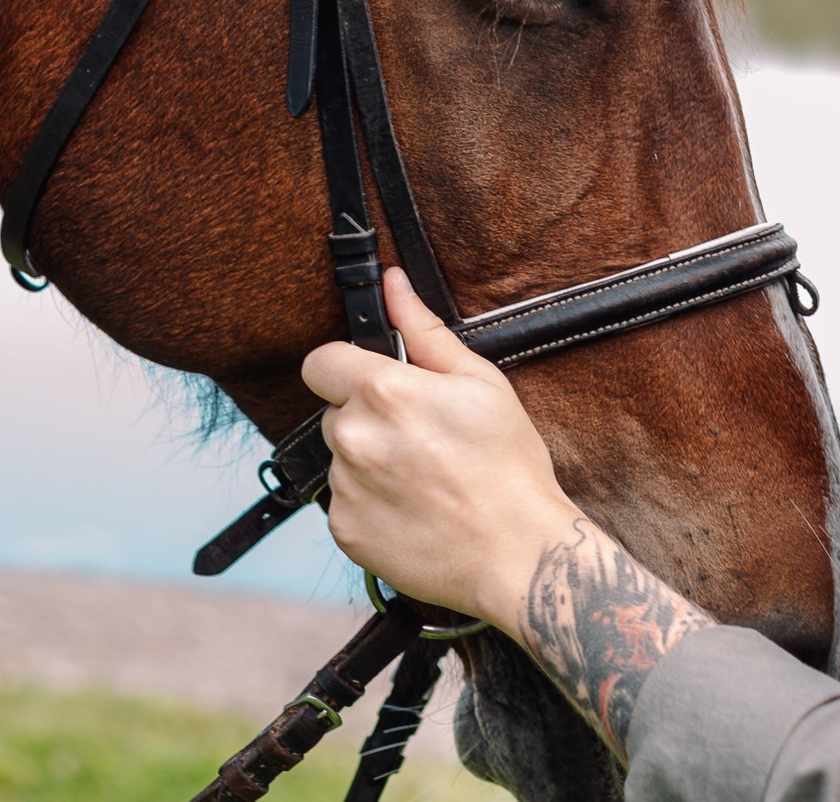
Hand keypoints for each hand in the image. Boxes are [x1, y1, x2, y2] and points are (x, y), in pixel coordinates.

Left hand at [302, 267, 716, 760]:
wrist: (518, 554)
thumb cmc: (509, 467)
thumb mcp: (480, 382)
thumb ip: (424, 331)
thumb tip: (394, 285)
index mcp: (384, 391)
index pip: (321, 362)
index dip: (346, 367)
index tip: (373, 382)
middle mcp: (353, 437)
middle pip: (334, 411)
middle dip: (367, 417)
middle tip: (419, 438)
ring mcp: (345, 488)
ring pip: (341, 459)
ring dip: (369, 462)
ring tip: (423, 478)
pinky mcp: (345, 531)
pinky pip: (344, 502)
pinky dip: (370, 503)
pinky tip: (413, 509)